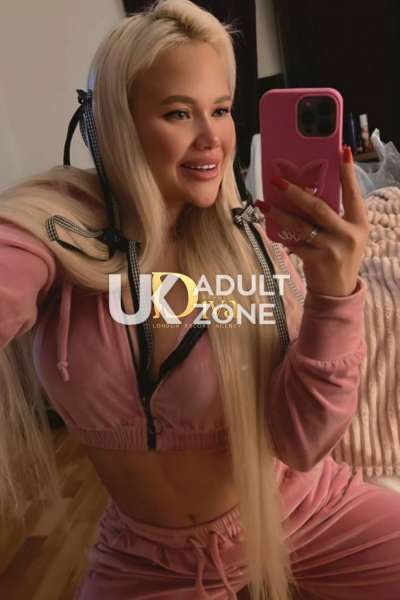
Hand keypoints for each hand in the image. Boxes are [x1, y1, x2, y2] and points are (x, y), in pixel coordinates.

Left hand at [266, 146, 370, 296]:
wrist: (338, 291)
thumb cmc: (340, 256)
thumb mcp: (347, 234)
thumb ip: (335, 216)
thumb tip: (308, 191)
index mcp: (359, 223)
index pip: (353, 194)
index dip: (348, 173)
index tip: (342, 151)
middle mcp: (348, 234)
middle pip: (319, 208)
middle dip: (296, 193)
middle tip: (277, 181)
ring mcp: (333, 248)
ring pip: (301, 226)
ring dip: (280, 214)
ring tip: (263, 204)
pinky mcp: (317, 261)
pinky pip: (294, 244)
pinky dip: (281, 236)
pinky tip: (269, 228)